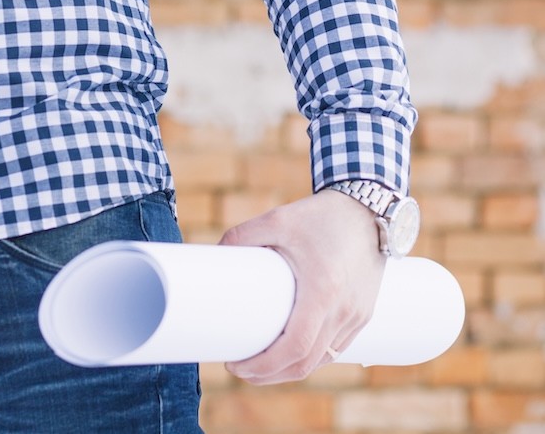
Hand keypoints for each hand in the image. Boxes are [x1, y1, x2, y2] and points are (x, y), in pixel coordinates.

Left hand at [218, 189, 384, 384]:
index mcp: (324, 292)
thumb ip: (241, 235)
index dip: (263, 365)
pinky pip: (336, 349)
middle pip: (306, 363)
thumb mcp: (277, 220)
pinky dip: (311, 359)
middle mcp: (345, 310)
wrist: (370, 209)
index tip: (236, 365)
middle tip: (239, 369)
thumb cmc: (322, 215)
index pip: (295, 348)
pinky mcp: (363, 314)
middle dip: (269, 375)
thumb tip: (214, 254)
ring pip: (322, 360)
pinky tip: (290, 357)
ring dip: (289, 370)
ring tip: (259, 366)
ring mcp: (358, 315)